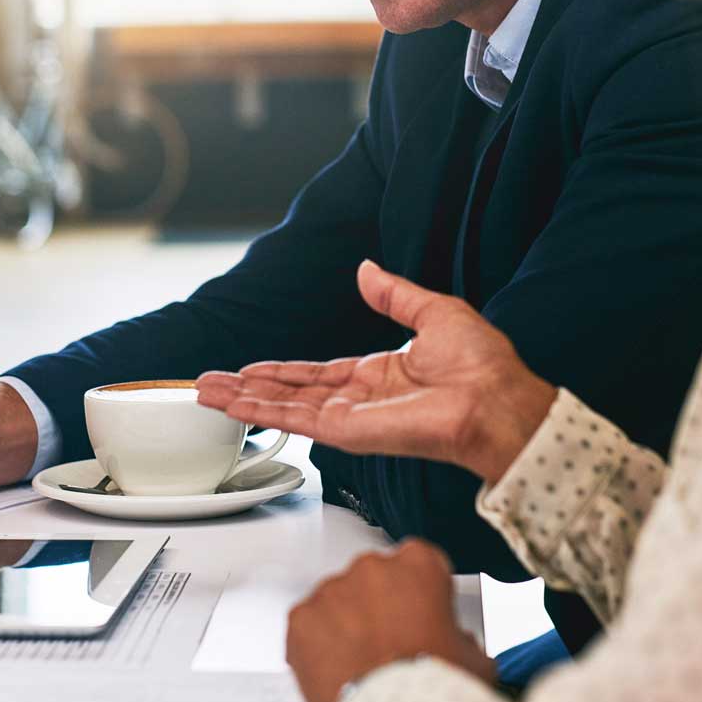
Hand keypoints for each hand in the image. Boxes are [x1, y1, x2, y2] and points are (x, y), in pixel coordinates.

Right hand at [195, 261, 556, 482]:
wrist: (497, 400)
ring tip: (204, 394)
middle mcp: (360, 400)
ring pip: (285, 408)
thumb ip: (394, 294)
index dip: (280, 370)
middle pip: (290, 393)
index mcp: (380, 374)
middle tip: (208, 384)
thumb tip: (367, 269)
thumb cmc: (482, 365)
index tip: (249, 369)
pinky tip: (235, 405)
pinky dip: (263, 411)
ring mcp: (352, 419)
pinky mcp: (350, 432)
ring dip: (243, 400)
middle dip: (247, 388)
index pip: (317, 374)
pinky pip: (298, 420)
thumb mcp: (434, 312)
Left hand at [287, 540, 493, 701]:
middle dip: (379, 607)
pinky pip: (307, 624)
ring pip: (337, 601)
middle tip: (389, 646)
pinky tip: (335, 670)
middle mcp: (372, 568)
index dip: (419, 593)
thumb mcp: (475, 661)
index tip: (419, 613)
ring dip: (346, 624)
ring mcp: (332, 591)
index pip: (417, 562)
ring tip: (361, 664)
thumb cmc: (432, 690)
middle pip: (373, 580)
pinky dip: (315, 643)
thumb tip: (457, 644)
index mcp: (418, 565)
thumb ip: (463, 638)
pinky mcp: (301, 619)